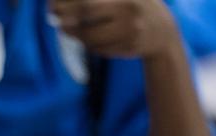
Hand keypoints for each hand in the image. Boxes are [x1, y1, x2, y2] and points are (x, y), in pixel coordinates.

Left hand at [50, 0, 177, 58]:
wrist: (163, 31)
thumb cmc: (134, 6)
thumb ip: (97, 1)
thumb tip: (60, 5)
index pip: (89, 4)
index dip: (68, 6)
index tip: (53, 8)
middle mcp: (130, 11)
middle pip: (88, 18)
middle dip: (69, 22)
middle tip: (59, 22)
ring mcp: (131, 31)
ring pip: (92, 38)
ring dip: (76, 36)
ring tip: (70, 30)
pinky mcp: (129, 48)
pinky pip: (100, 49)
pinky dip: (89, 45)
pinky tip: (89, 39)